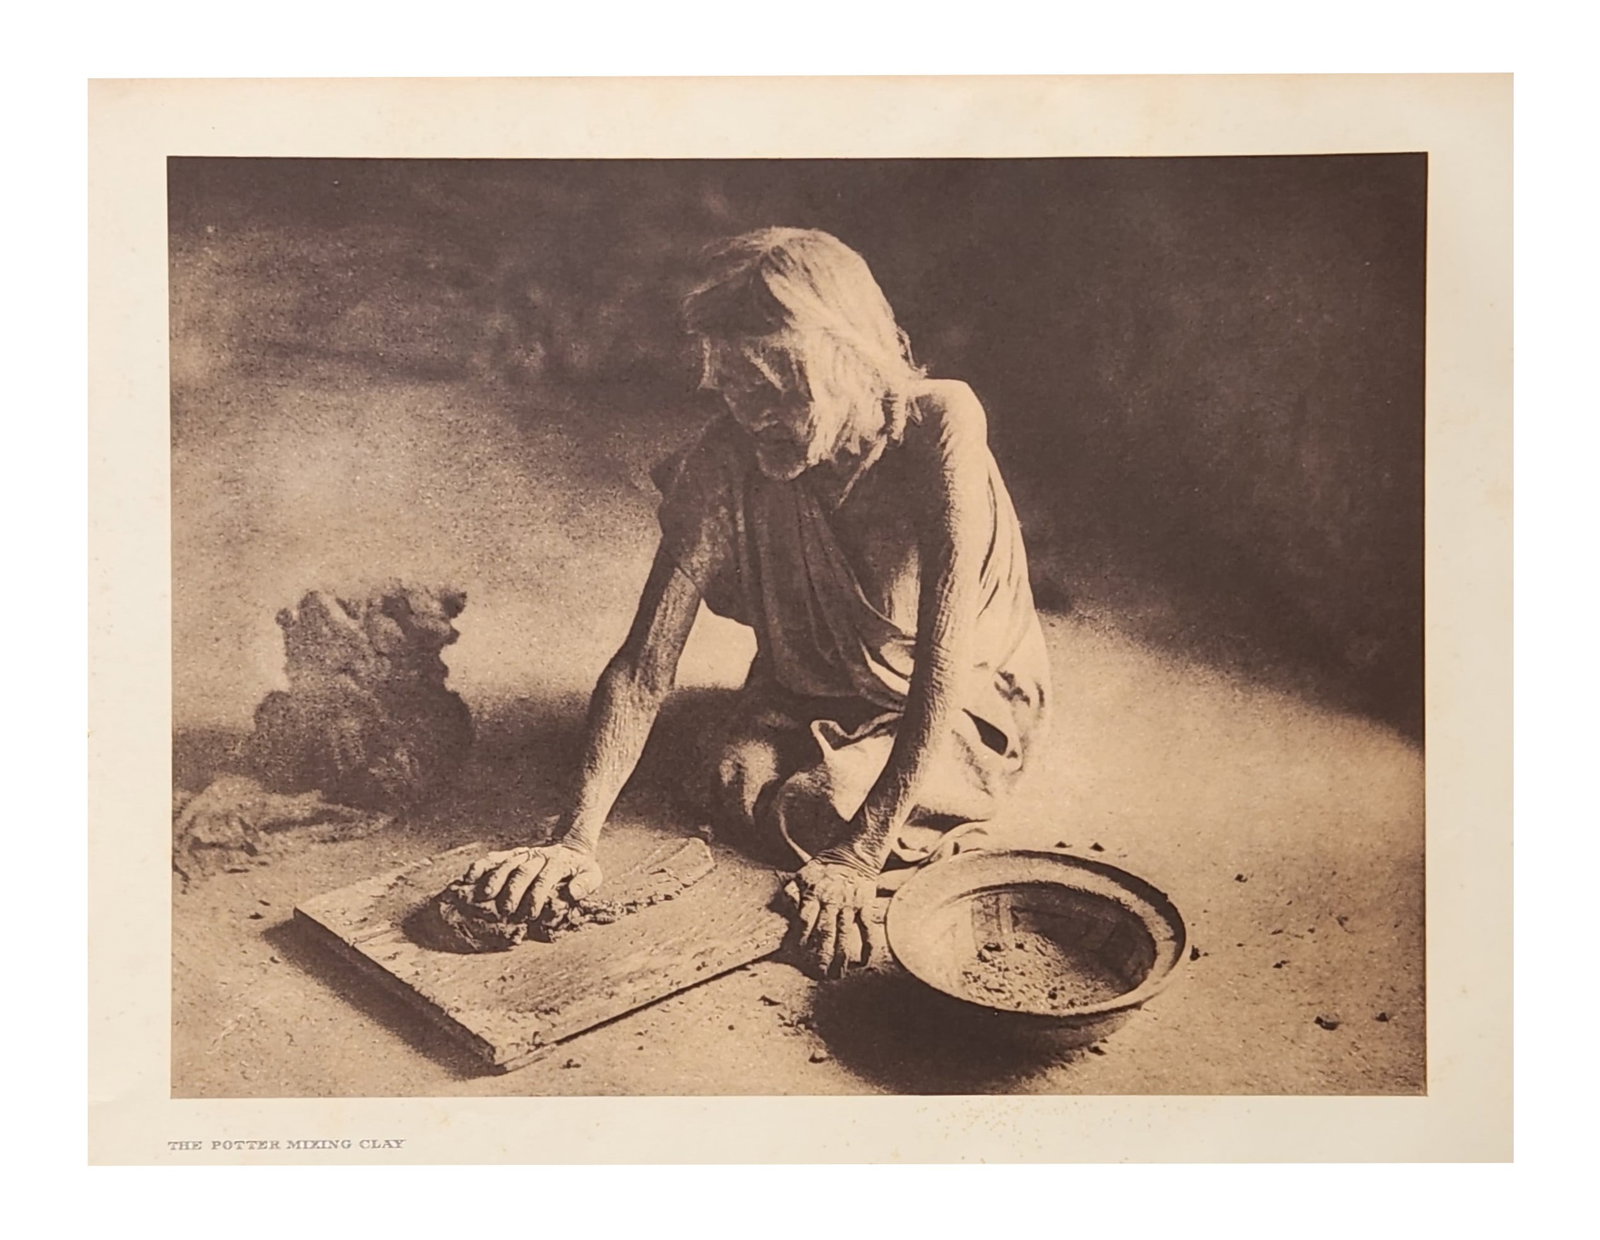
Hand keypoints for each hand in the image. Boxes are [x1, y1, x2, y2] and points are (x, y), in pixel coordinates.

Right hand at [462, 843, 603, 919]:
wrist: (571, 848)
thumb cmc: (581, 869)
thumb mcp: (593, 875)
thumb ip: (586, 884)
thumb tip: (572, 893)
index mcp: (558, 862)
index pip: (546, 878)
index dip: (538, 896)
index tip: (532, 914)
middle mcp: (538, 857)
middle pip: (523, 871)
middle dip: (513, 891)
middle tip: (506, 910)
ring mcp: (524, 854)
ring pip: (506, 863)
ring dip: (494, 879)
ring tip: (484, 896)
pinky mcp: (512, 854)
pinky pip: (494, 858)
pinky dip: (481, 866)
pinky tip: (468, 877)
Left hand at [781, 854, 887, 977]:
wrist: (854, 855)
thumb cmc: (824, 867)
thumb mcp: (802, 874)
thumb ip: (791, 891)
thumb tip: (787, 909)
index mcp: (814, 894)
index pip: (805, 920)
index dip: (801, 937)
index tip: (799, 953)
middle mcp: (831, 901)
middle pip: (825, 932)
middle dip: (821, 955)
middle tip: (818, 974)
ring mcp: (850, 905)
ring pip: (845, 934)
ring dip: (842, 956)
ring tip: (837, 975)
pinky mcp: (865, 905)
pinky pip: (867, 928)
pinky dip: (867, 945)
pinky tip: (864, 961)